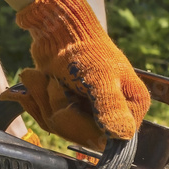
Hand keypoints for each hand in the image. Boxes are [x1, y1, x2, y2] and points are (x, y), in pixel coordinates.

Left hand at [9, 0, 149, 149]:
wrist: (58, 29)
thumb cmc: (85, 50)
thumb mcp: (100, 77)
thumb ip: (110, 106)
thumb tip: (122, 134)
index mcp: (132, 109)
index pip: (106, 139)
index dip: (79, 126)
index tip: (64, 106)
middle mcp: (115, 116)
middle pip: (79, 135)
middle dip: (58, 108)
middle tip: (54, 82)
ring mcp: (91, 115)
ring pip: (60, 128)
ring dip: (44, 100)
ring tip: (46, 77)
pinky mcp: (71, 111)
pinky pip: (50, 120)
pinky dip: (37, 101)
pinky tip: (36, 82)